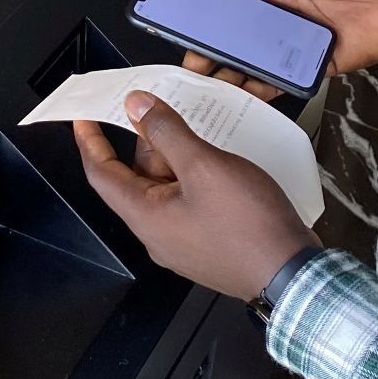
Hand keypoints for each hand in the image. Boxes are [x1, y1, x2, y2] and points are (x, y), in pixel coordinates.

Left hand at [74, 92, 317, 301]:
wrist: (292, 274)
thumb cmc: (248, 226)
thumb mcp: (204, 167)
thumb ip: (166, 132)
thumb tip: (136, 106)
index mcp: (146, 216)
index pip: (101, 174)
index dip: (90, 142)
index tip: (85, 117)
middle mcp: (159, 231)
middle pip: (140, 174)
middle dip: (152, 137)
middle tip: (165, 104)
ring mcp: (185, 237)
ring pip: (171, 183)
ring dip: (182, 152)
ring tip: (202, 123)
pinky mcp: (210, 238)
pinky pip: (193, 197)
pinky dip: (199, 171)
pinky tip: (221, 152)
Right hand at [187, 0, 377, 99]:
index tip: (177, 12)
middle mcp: (279, 10)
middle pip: (232, 29)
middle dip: (207, 44)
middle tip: (187, 62)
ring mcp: (294, 38)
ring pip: (252, 57)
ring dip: (230, 70)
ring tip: (206, 86)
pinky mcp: (315, 62)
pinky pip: (283, 78)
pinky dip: (264, 88)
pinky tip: (245, 97)